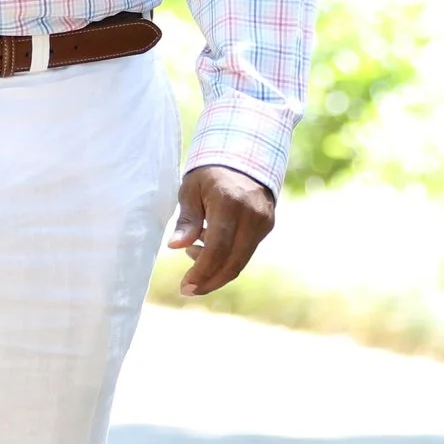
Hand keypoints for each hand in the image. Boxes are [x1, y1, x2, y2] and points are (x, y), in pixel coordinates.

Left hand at [168, 164, 274, 296]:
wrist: (244, 154)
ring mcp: (263, 222)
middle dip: (209, 281)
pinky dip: (227, 258)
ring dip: (216, 270)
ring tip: (193, 254)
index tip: (185, 287)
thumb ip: (186, 219)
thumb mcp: (190, 189)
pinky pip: (246, 251)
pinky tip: (208, 246)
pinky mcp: (268, 225)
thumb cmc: (209, 172)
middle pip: (233, 263)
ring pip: (241, 261)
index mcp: (229, 204)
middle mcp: (252, 215)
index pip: (217, 249)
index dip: (201, 273)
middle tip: (188, 289)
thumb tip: (175, 246)